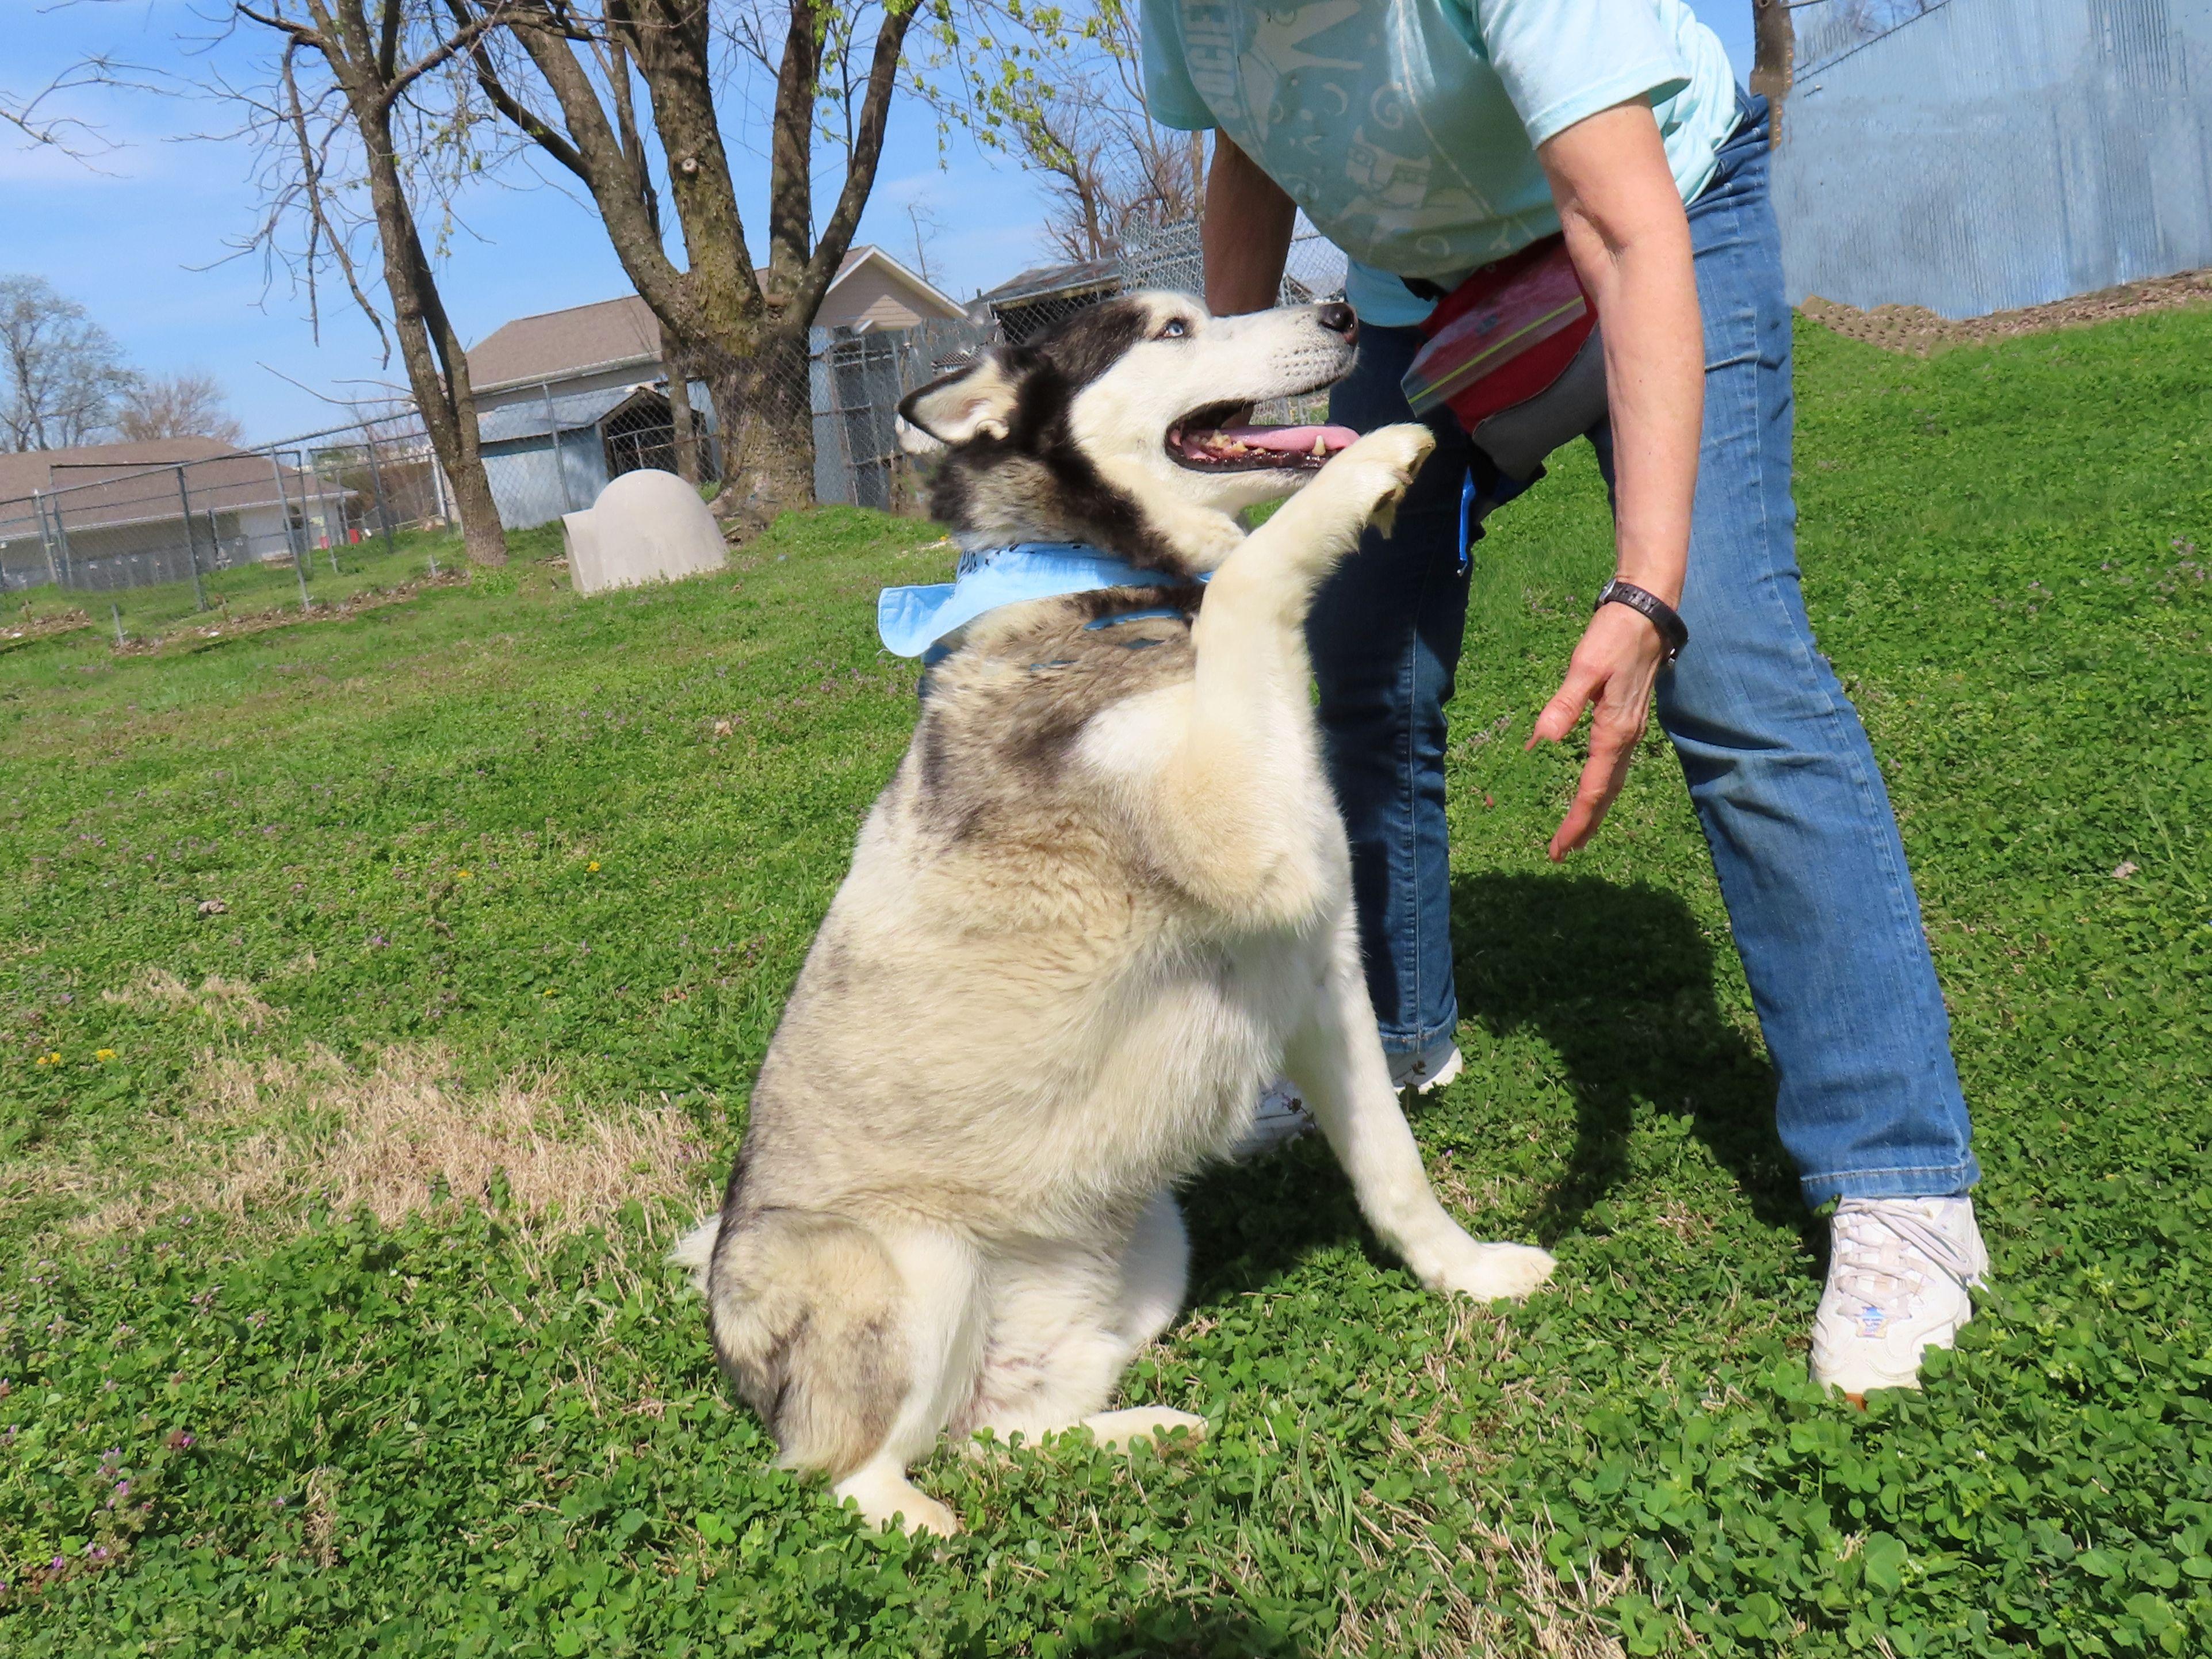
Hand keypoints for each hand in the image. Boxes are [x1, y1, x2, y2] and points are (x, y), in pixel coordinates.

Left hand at [1525, 601, 1667, 860]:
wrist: (1648, 613)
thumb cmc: (1615, 636)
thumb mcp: (1585, 666)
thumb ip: (1565, 702)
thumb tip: (1542, 739)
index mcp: (1614, 731)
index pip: (1592, 788)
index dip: (1575, 820)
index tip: (1558, 847)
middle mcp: (1625, 738)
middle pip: (1604, 793)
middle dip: (1584, 825)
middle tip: (1561, 854)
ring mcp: (1629, 730)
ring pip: (1612, 782)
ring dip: (1594, 810)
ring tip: (1576, 835)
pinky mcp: (1627, 720)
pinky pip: (1614, 767)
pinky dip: (1602, 788)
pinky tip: (1593, 792)